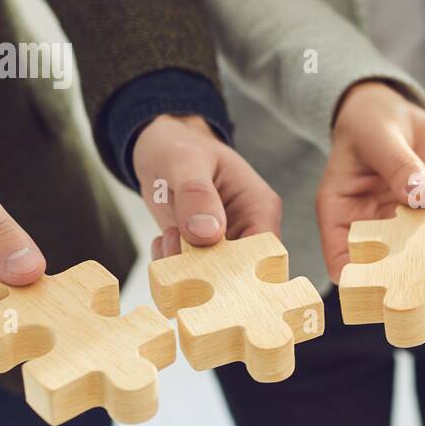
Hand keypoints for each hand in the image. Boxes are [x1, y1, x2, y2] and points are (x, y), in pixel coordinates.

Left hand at [132, 114, 281, 260]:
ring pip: (214, 278)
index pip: (265, 254)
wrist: (159, 152)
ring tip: (167, 238)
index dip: (240, 271)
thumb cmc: (179, 147)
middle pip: (240, 274)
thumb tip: (208, 233)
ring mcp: (227, 244)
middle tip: (175, 247)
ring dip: (184, 269)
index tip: (205, 269)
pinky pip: (192, 274)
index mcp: (260, 208)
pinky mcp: (204, 252)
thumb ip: (197, 194)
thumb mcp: (185, 161)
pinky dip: (172, 266)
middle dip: (206, 271)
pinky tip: (162, 241)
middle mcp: (249, 230)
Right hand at [316, 80, 424, 281]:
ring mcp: (393, 221)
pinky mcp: (419, 213)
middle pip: (377, 266)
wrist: (391, 108)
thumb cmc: (369, 119)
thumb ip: (398, 166)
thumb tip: (420, 195)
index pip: (340, 262)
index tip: (387, 285)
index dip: (359, 280)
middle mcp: (364, 224)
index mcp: (338, 212)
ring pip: (408, 255)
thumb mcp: (379, 137)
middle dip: (399, 279)